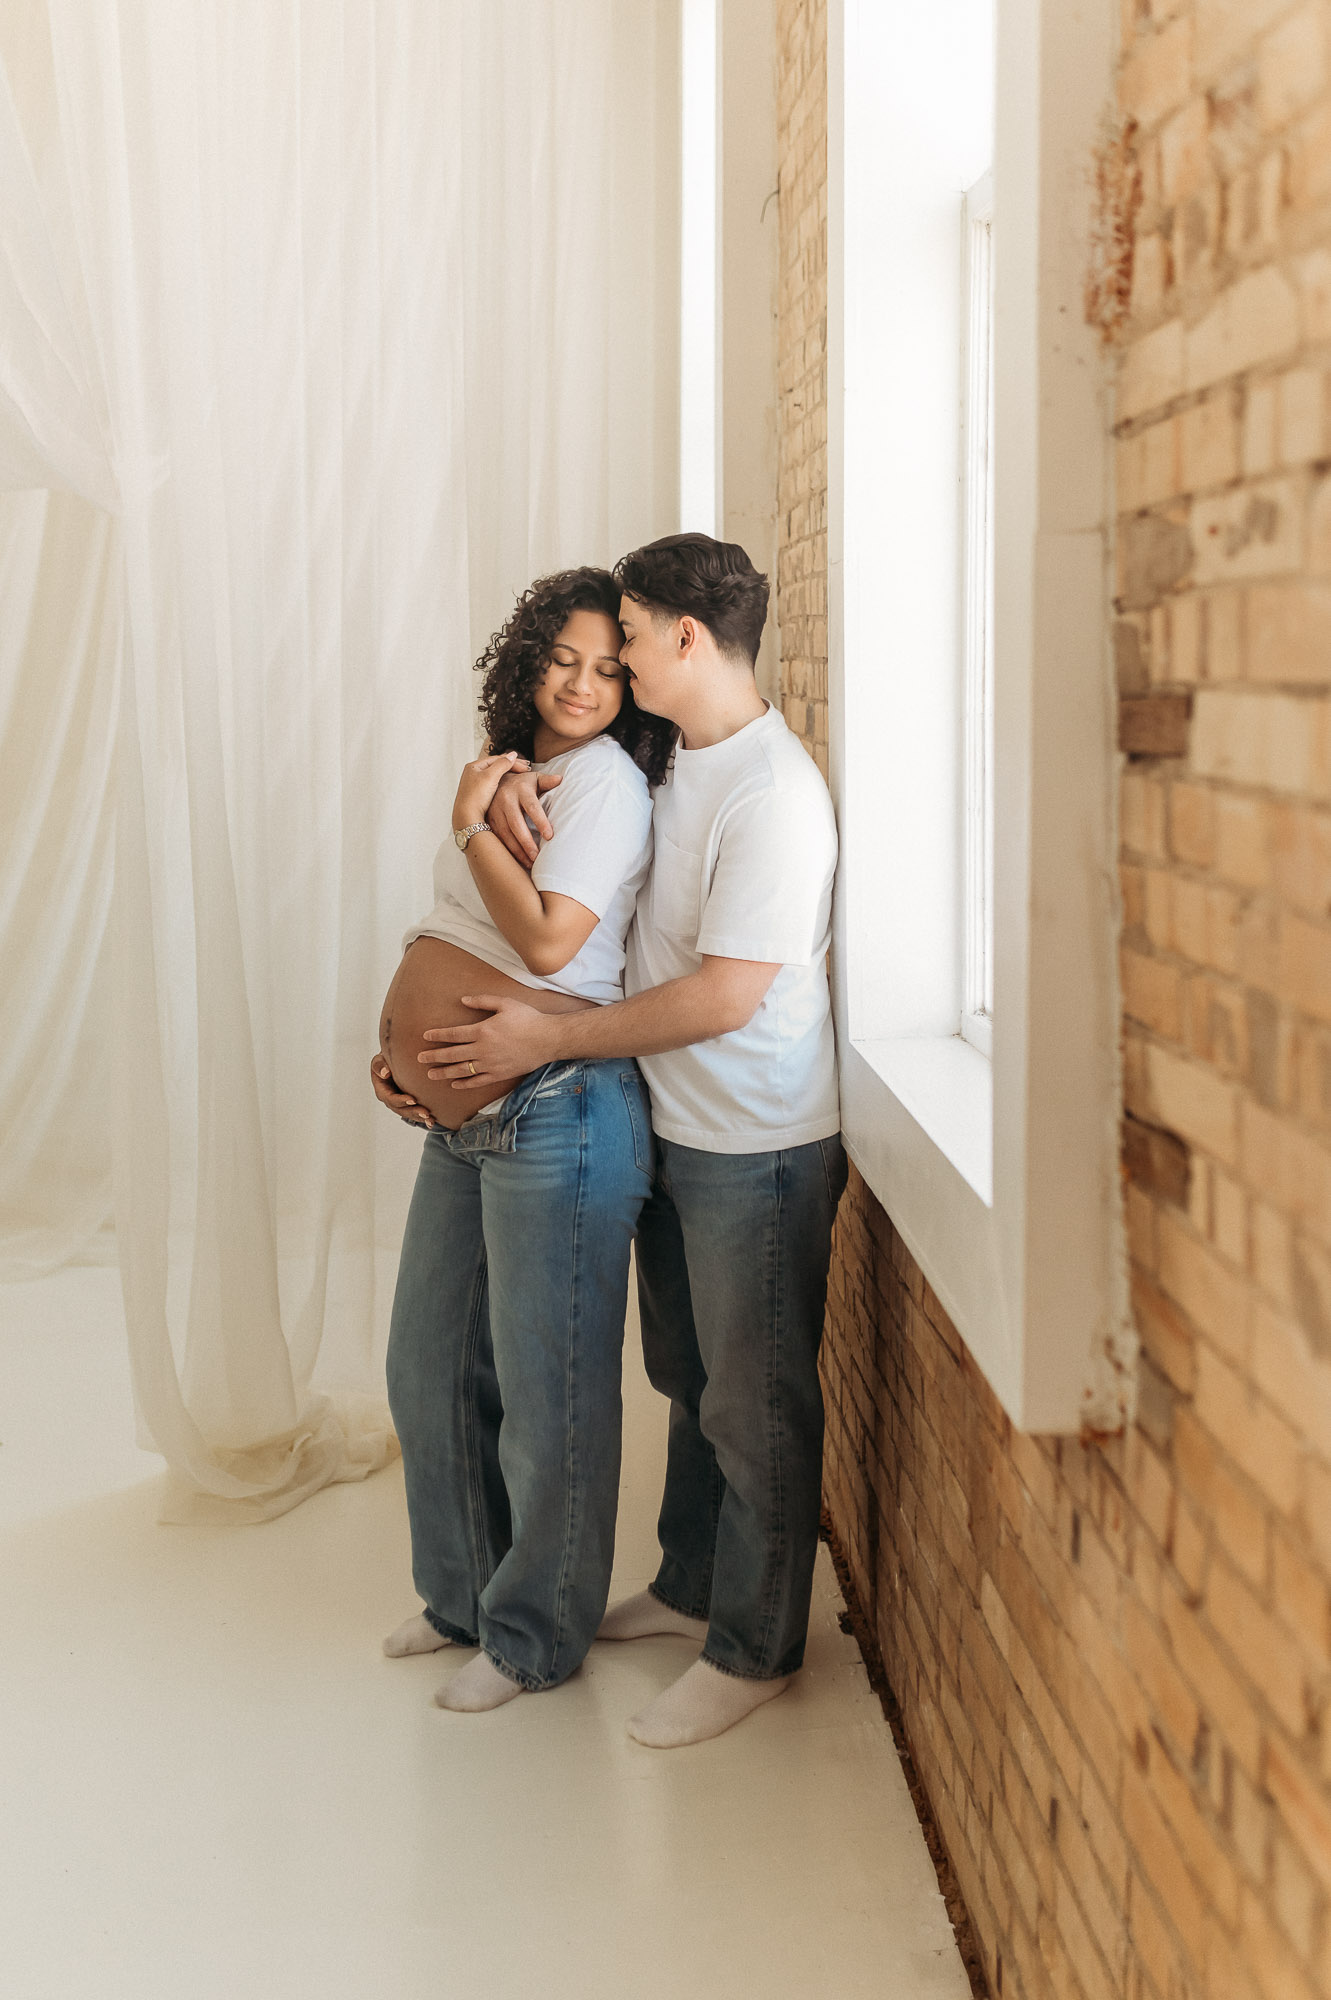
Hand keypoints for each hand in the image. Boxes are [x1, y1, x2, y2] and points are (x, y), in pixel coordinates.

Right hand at [370, 1052, 434, 1128]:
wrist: (395, 1061)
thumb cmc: (386, 1059)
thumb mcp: (379, 1060)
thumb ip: (380, 1065)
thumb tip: (385, 1073)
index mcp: (382, 1091)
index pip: (391, 1098)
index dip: (401, 1101)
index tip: (413, 1100)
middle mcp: (390, 1100)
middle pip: (401, 1110)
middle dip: (414, 1112)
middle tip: (426, 1113)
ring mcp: (400, 1104)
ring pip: (409, 1113)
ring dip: (420, 1117)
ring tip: (431, 1120)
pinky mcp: (408, 1104)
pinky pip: (415, 1112)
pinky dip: (424, 1118)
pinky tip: (432, 1121)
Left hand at [419, 994, 560, 1087]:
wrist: (547, 1039)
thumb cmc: (528, 1018)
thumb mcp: (505, 1003)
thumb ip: (482, 1001)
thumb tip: (463, 1000)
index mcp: (482, 1031)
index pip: (453, 1034)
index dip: (438, 1035)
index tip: (425, 1037)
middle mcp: (483, 1050)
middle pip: (452, 1054)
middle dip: (434, 1056)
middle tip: (420, 1058)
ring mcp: (490, 1064)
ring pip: (461, 1070)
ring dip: (444, 1072)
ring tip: (431, 1074)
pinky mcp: (499, 1074)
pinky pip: (477, 1081)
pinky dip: (464, 1083)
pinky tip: (454, 1084)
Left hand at [452, 751, 529, 832]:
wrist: (467, 819)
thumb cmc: (475, 798)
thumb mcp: (490, 777)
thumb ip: (502, 764)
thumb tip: (512, 755)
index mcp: (474, 766)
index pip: (497, 759)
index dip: (513, 761)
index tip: (526, 766)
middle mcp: (473, 773)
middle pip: (497, 766)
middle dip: (512, 766)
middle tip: (526, 768)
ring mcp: (476, 784)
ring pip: (496, 775)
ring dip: (509, 774)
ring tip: (521, 775)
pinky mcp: (479, 795)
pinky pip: (494, 784)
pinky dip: (504, 783)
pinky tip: (511, 786)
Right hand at [486, 768, 564, 865]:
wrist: (496, 780)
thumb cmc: (522, 783)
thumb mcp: (534, 778)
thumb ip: (547, 781)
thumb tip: (560, 779)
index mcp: (521, 790)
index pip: (532, 806)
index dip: (540, 821)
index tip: (550, 836)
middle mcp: (506, 800)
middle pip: (516, 824)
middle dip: (526, 842)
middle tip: (537, 856)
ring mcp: (495, 810)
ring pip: (505, 834)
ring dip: (517, 850)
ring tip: (530, 863)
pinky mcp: (489, 820)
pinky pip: (498, 837)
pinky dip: (507, 850)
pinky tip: (517, 860)